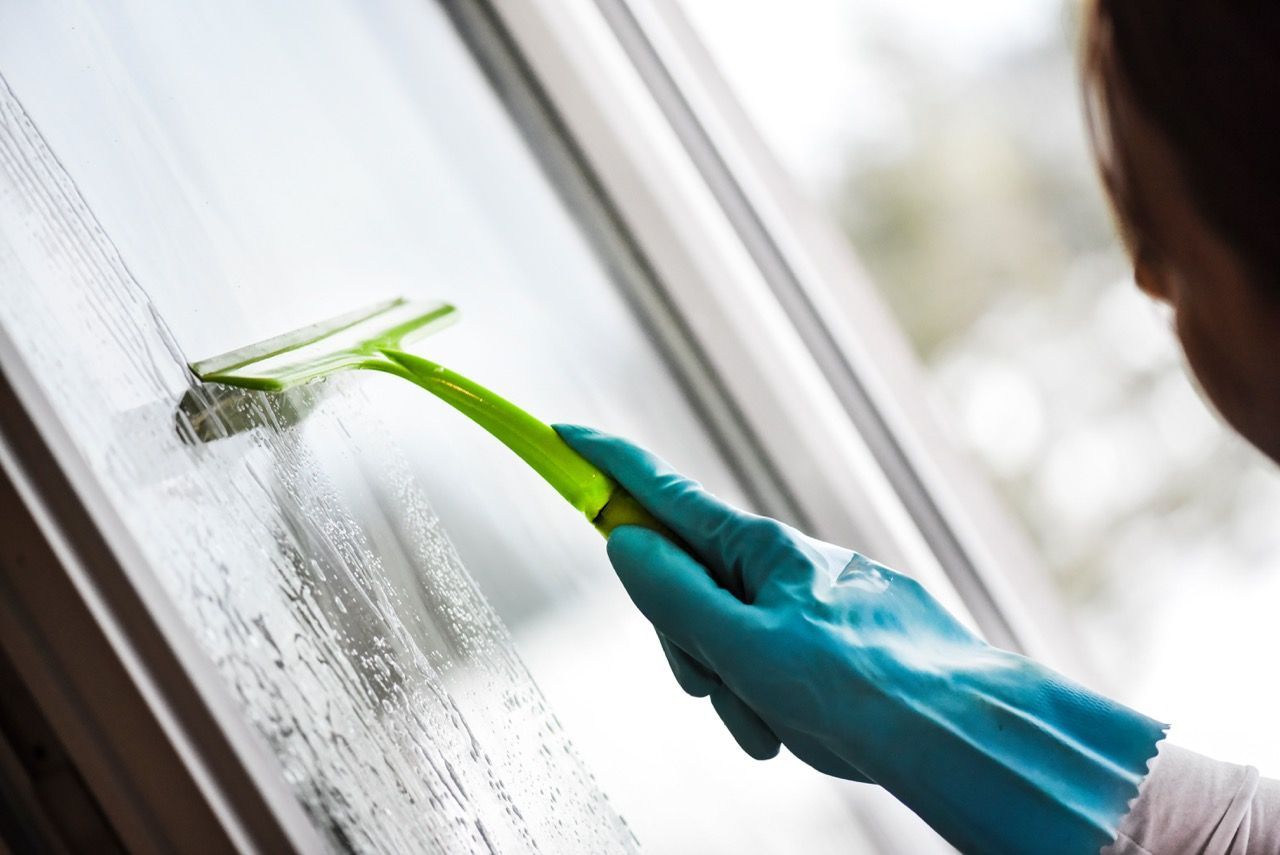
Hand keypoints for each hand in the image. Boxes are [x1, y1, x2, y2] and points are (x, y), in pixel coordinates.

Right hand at [556, 425, 1166, 854]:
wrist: (961, 730)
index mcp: (758, 549)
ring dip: (734, 686)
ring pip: (730, 633)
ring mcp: (811, 597)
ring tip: (775, 724)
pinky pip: (774, 658)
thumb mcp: (745, 647)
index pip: (662, 493)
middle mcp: (783, 562)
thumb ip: (677, 596)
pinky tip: (800, 724)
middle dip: (686, 642)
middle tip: (712, 684)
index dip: (606, 465)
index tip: (563, 435)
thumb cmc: (862, 688)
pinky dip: (771, 695)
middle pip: (688, 582)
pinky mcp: (837, 632)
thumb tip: (627, 540)